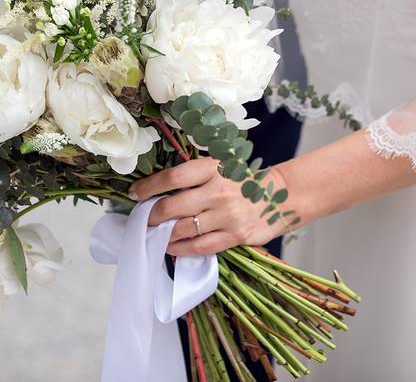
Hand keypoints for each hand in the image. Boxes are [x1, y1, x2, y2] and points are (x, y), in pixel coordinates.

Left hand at [128, 157, 290, 255]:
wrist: (280, 195)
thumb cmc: (241, 180)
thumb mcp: (219, 166)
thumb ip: (193, 175)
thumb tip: (158, 188)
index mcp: (212, 169)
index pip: (172, 178)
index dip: (149, 186)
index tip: (135, 193)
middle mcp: (218, 191)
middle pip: (173, 206)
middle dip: (151, 216)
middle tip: (142, 220)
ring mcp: (227, 215)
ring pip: (184, 229)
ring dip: (163, 234)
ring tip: (153, 235)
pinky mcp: (236, 236)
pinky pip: (201, 247)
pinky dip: (181, 249)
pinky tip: (171, 248)